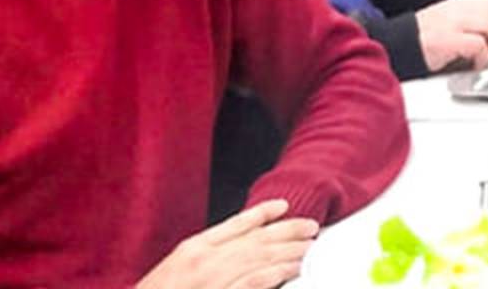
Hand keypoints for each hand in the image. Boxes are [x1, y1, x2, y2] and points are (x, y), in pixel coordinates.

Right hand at [136, 199, 317, 288]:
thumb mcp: (175, 268)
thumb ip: (202, 256)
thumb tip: (235, 250)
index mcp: (192, 248)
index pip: (234, 225)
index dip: (261, 214)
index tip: (284, 206)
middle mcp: (205, 259)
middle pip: (255, 238)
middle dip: (287, 230)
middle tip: (312, 226)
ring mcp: (214, 278)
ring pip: (262, 256)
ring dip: (290, 249)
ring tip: (311, 246)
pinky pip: (257, 280)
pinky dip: (278, 271)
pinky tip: (295, 268)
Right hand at [415, 0, 487, 71]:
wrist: (396, 45)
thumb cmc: (421, 40)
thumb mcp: (449, 24)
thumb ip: (471, 25)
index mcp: (461, 5)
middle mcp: (459, 11)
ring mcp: (454, 23)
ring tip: (487, 59)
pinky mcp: (449, 40)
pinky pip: (479, 45)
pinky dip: (482, 58)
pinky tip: (474, 64)